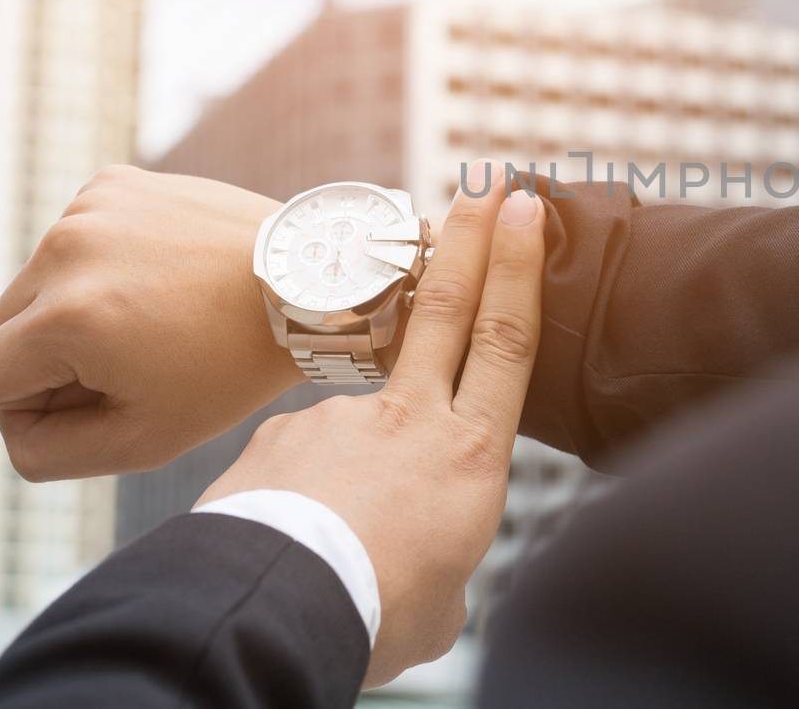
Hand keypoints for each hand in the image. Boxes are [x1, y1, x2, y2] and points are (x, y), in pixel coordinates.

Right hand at [0, 165, 298, 479]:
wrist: (307, 285)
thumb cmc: (232, 368)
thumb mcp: (142, 441)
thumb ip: (49, 452)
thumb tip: (10, 425)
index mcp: (66, 318)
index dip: (32, 407)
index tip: (99, 402)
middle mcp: (65, 250)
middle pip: (1, 327)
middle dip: (50, 359)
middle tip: (131, 367)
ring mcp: (88, 208)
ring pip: (36, 284)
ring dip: (75, 310)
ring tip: (154, 321)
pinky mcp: (112, 182)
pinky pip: (73, 242)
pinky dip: (103, 266)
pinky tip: (161, 279)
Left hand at [197, 183, 546, 686]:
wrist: (273, 614)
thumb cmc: (376, 616)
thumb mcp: (443, 602)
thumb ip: (444, 561)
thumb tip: (427, 567)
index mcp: (468, 454)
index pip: (506, 340)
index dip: (519, 270)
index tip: (525, 209)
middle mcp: (407, 419)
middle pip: (444, 307)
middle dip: (467, 240)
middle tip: (484, 183)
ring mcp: (336, 420)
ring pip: (360, 417)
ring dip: (360, 463)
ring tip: (342, 541)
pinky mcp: (274, 438)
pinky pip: (298, 460)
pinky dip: (301, 492)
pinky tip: (292, 541)